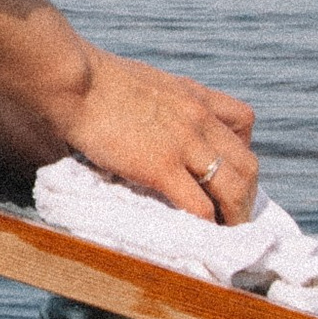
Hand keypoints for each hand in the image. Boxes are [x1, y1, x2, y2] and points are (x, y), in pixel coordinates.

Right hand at [0, 0, 259, 220]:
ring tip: (221, 239)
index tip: (228, 172)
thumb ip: (147, 101)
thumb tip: (134, 118)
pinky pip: (200, 207)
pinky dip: (205, 229)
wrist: (70, 77)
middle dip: (246, 196)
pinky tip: (198, 241)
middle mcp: (198, 118)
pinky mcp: (163, 168)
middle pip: (247, 163)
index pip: (242, 122)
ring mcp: (184, 143)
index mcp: (190, 95)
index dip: (241, 151)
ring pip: (235, 188)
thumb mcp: (134, 81)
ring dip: (233, 218)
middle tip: (231, 217)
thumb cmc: (88, 76)